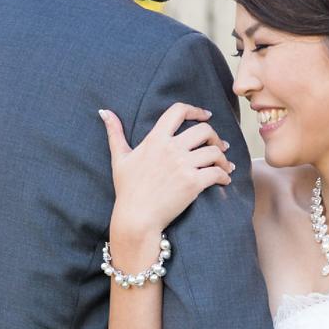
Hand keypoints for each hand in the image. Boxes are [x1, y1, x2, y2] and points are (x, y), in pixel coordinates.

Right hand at [99, 102, 234, 240]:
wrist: (136, 218)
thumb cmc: (127, 190)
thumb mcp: (119, 158)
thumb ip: (115, 133)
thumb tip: (104, 112)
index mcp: (155, 139)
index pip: (178, 111)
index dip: (195, 110)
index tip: (205, 115)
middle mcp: (171, 149)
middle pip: (204, 129)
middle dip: (215, 136)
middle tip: (218, 144)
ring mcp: (183, 166)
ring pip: (215, 151)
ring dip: (223, 158)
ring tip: (224, 165)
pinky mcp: (193, 183)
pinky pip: (217, 172)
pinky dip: (224, 175)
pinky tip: (224, 179)